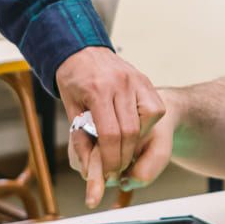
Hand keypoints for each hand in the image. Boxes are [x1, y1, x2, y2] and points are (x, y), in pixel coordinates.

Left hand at [56, 47, 164, 206]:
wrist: (82, 50)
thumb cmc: (74, 80)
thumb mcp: (70, 108)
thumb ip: (80, 139)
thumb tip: (89, 172)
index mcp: (97, 89)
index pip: (109, 133)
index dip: (110, 159)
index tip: (107, 173)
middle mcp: (121, 83)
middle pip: (130, 131)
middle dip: (123, 156)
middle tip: (115, 169)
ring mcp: (137, 80)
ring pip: (146, 122)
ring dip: (135, 142)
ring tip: (121, 149)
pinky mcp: (146, 81)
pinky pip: (154, 111)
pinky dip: (144, 126)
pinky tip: (131, 129)